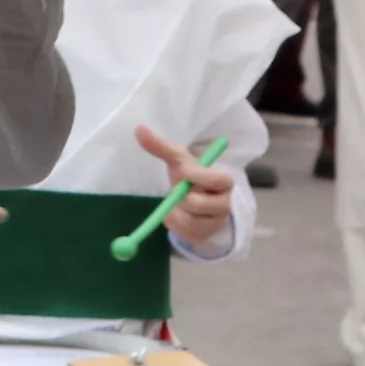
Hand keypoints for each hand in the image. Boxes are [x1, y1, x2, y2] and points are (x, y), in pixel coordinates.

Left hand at [136, 125, 237, 251]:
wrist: (194, 199)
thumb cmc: (188, 176)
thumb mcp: (177, 160)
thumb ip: (161, 146)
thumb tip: (138, 129)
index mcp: (223, 181)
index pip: (217, 179)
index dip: (198, 176)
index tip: (182, 171)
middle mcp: (225, 203)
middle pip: (201, 204)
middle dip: (182, 197)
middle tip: (178, 192)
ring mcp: (216, 222)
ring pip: (191, 221)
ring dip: (176, 212)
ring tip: (176, 204)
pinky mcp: (205, 236)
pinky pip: (186, 234)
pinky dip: (175, 225)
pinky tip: (176, 215)